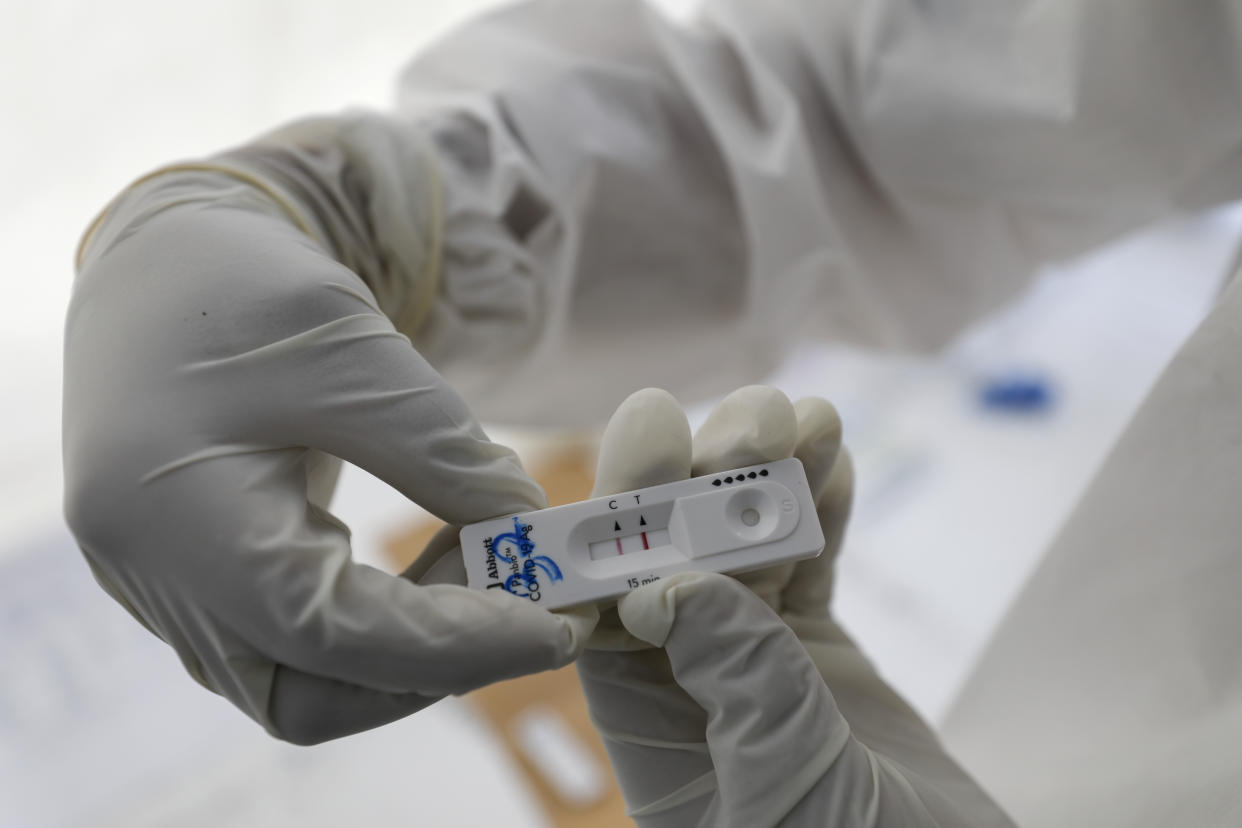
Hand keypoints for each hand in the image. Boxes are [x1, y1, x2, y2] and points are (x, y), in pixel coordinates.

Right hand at [64, 165, 594, 743]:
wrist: (162, 264)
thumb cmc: (244, 288)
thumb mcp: (354, 355)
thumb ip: (447, 457)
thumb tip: (533, 536)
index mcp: (174, 520)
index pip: (331, 634)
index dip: (456, 645)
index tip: (558, 627)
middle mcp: (158, 581)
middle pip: (311, 696)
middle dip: (436, 665)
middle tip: (535, 606)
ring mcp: (172, 591)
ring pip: (306, 682)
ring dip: (415, 644)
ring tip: (491, 558)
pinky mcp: (205, 582)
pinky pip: (299, 643)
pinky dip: (385, 619)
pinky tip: (443, 554)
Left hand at [577, 387, 1011, 825]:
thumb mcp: (787, 793)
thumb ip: (740, 689)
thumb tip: (671, 585)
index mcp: (652, 731)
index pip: (612, 606)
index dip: (625, 516)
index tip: (650, 431)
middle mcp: (691, 686)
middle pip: (683, 560)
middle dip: (713, 481)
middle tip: (756, 413)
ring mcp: (759, 664)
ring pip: (751, 553)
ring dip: (776, 481)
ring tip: (807, 414)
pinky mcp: (821, 658)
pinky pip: (815, 569)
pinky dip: (826, 514)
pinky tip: (834, 454)